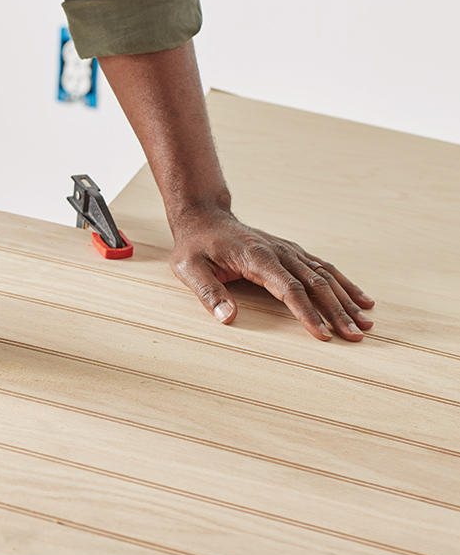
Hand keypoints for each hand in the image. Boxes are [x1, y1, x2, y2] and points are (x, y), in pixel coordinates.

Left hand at [169, 206, 374, 340]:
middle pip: (315, 284)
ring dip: (347, 300)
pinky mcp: (292, 252)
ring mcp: (289, 250)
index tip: (323, 334)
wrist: (204, 218)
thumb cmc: (194, 247)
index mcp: (257, 257)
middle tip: (355, 336)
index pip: (289, 288)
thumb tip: (228, 317)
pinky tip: (362, 299)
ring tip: (366, 323)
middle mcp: (280, 251)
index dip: (307, 312)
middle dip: (337, 312)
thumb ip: (209, 293)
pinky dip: (345, 284)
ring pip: (325, 276)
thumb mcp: (189, 269)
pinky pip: (324, 268)